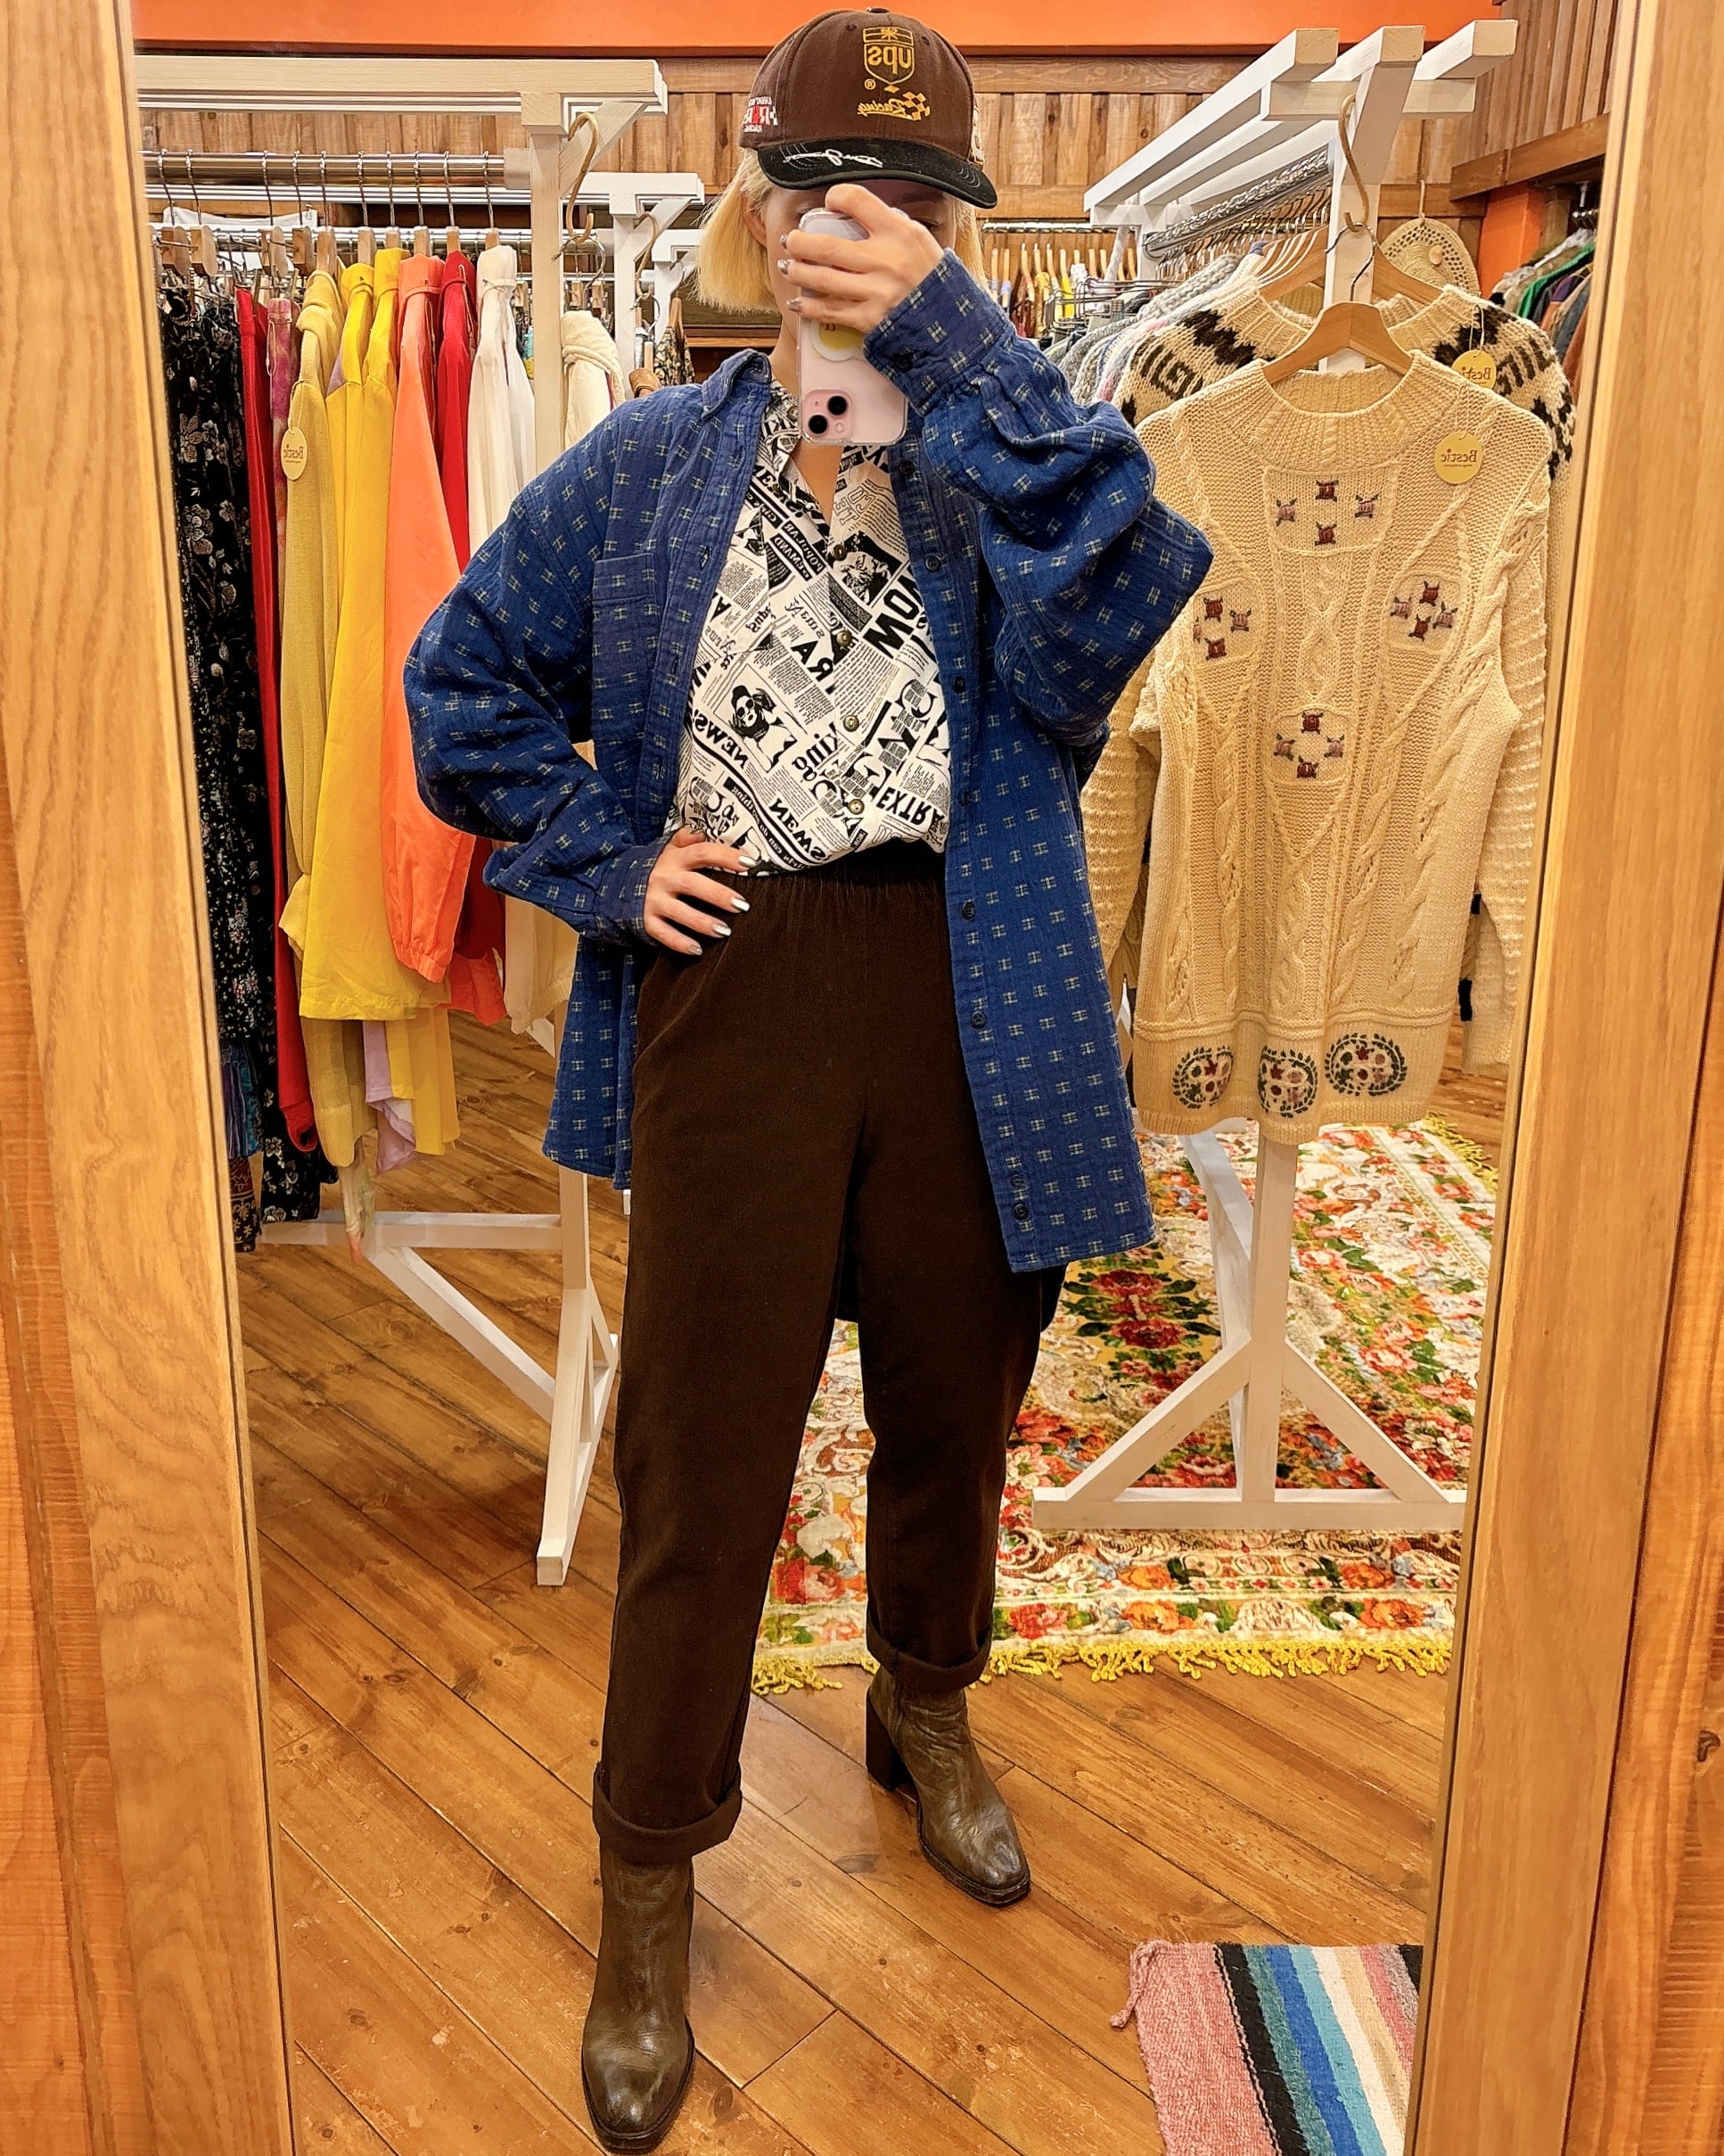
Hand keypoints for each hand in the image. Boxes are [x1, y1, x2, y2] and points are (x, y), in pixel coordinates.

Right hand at [644, 826, 751, 954]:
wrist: (618, 884)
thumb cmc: (658, 867)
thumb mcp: (669, 848)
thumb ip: (686, 838)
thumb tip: (702, 832)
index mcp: (675, 858)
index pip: (703, 852)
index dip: (726, 857)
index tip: (750, 864)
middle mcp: (665, 878)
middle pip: (693, 884)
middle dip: (718, 894)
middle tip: (742, 905)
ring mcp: (654, 900)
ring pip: (679, 912)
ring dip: (702, 922)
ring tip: (725, 931)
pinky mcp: (647, 920)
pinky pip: (663, 933)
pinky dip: (679, 943)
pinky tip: (697, 950)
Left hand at [779, 183, 944, 334]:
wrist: (951, 322)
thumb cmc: (933, 279)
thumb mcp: (920, 240)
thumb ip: (890, 226)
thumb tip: (860, 215)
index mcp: (898, 232)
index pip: (856, 200)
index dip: (836, 197)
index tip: (829, 203)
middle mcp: (885, 260)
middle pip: (827, 246)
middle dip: (800, 242)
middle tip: (792, 241)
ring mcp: (875, 291)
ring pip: (822, 278)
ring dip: (798, 272)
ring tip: (789, 267)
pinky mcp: (869, 318)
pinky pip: (829, 311)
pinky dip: (808, 306)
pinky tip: (798, 301)